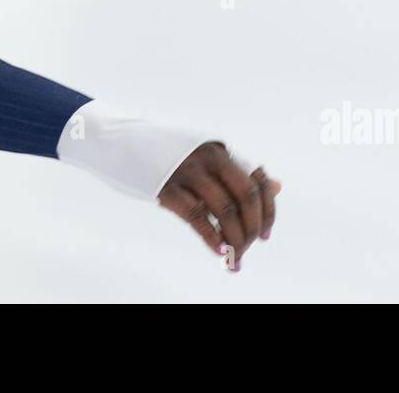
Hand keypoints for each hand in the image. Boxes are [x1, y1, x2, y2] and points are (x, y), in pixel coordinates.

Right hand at [157, 141, 279, 270]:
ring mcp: (186, 171)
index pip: (256, 182)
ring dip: (234, 239)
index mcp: (219, 151)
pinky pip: (196, 216)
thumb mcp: (205, 159)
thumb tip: (277, 186)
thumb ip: (239, 172)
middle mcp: (207, 158)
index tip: (264, 236)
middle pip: (245, 195)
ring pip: (224, 209)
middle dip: (251, 227)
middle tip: (247, 249)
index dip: (266, 211)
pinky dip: (212, 236)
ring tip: (234, 258)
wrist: (121, 142)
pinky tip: (219, 251)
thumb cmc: (169, 156)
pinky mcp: (165, 187)